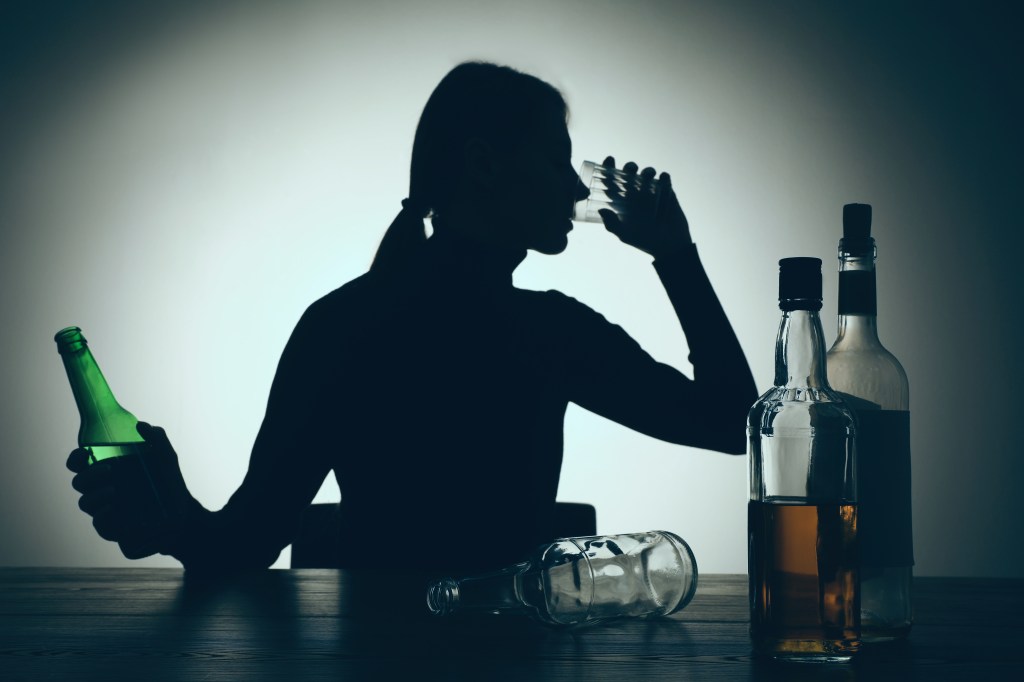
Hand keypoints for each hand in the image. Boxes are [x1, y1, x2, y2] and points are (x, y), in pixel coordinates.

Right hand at [67, 422, 195, 559]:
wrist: (182, 511)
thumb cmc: (168, 482)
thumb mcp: (166, 457)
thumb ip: (156, 438)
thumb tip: (141, 425)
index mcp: (107, 469)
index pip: (80, 463)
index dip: (76, 458)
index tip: (85, 453)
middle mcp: (102, 488)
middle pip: (79, 482)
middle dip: (89, 476)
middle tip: (109, 470)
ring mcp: (106, 508)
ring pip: (85, 503)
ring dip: (95, 496)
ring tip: (114, 491)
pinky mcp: (113, 527)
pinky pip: (99, 524)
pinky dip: (102, 517)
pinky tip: (112, 509)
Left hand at [597, 156, 691, 258]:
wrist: (668, 246)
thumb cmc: (644, 241)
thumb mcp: (624, 234)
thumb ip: (612, 224)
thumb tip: (602, 210)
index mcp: (622, 201)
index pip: (613, 181)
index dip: (609, 169)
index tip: (609, 159)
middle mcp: (635, 194)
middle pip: (630, 173)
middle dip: (629, 166)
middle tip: (631, 170)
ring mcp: (651, 192)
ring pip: (647, 173)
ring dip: (647, 170)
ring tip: (647, 176)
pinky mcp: (667, 193)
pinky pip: (665, 179)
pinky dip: (663, 177)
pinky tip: (662, 180)